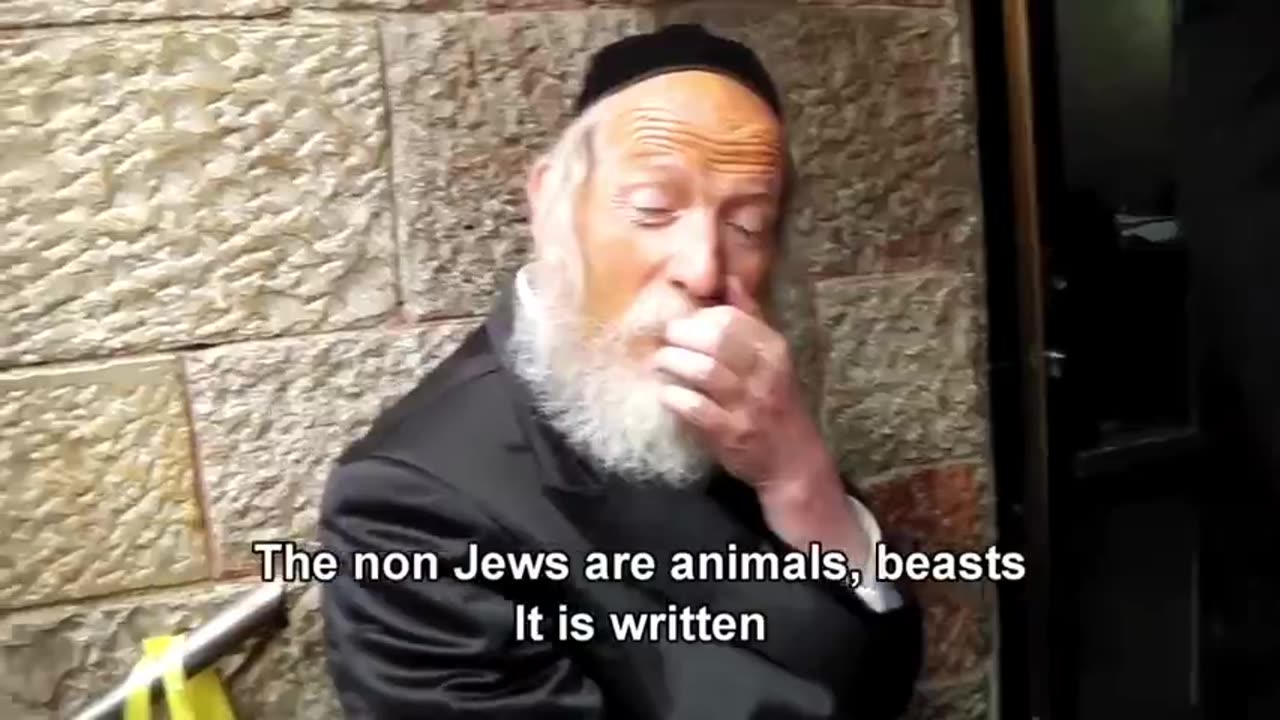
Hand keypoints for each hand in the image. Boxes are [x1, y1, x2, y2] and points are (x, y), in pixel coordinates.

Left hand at [653, 277, 827, 489]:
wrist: (794, 461)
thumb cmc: (776, 403)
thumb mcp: (772, 358)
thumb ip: (749, 318)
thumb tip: (729, 277)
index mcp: (773, 350)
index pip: (732, 318)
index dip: (699, 316)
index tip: (681, 322)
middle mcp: (764, 374)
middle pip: (715, 340)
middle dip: (681, 335)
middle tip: (664, 340)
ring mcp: (748, 405)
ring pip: (705, 371)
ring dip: (673, 363)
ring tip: (658, 362)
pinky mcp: (730, 434)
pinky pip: (697, 409)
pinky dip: (675, 398)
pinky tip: (665, 394)